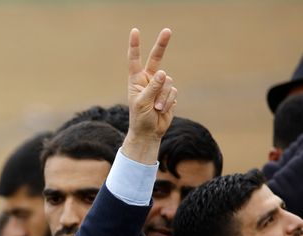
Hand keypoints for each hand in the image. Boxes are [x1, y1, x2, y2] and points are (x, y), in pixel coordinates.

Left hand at [123, 28, 177, 163]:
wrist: (149, 132)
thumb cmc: (140, 118)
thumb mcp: (142, 103)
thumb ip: (152, 88)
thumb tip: (162, 73)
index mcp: (136, 80)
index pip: (135, 60)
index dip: (135, 46)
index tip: (135, 31)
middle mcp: (148, 79)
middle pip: (156, 59)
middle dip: (162, 45)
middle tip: (167, 30)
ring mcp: (160, 85)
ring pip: (167, 81)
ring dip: (163, 97)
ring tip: (156, 108)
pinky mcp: (169, 93)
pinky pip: (173, 92)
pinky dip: (168, 101)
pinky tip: (162, 110)